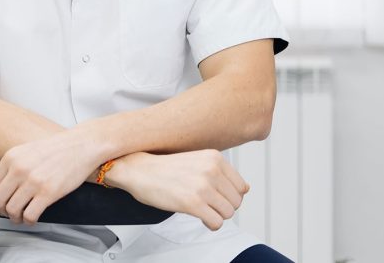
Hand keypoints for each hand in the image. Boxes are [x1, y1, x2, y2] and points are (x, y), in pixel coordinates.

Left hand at [0, 130, 103, 224]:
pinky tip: (33, 218)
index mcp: (11, 158)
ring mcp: (33, 181)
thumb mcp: (26, 150)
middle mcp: (19, 169)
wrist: (80, 146)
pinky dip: (29, 221)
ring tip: (22, 217)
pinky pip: (30, 215)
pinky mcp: (48, 192)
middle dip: (2, 212)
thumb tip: (2, 185)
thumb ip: (12, 165)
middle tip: (9, 214)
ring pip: (12, 210)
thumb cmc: (57, 149)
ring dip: (15, 218)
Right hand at [104, 150, 248, 230]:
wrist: (138, 170)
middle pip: (236, 202)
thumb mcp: (197, 159)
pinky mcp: (193, 203)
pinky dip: (210, 224)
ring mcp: (203, 187)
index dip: (229, 196)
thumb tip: (245, 189)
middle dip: (223, 207)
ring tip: (201, 209)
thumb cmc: (164, 167)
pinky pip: (216, 222)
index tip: (215, 196)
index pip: (242, 187)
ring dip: (216, 215)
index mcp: (215, 158)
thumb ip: (220, 171)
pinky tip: (199, 217)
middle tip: (206, 204)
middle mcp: (211, 170)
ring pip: (228, 213)